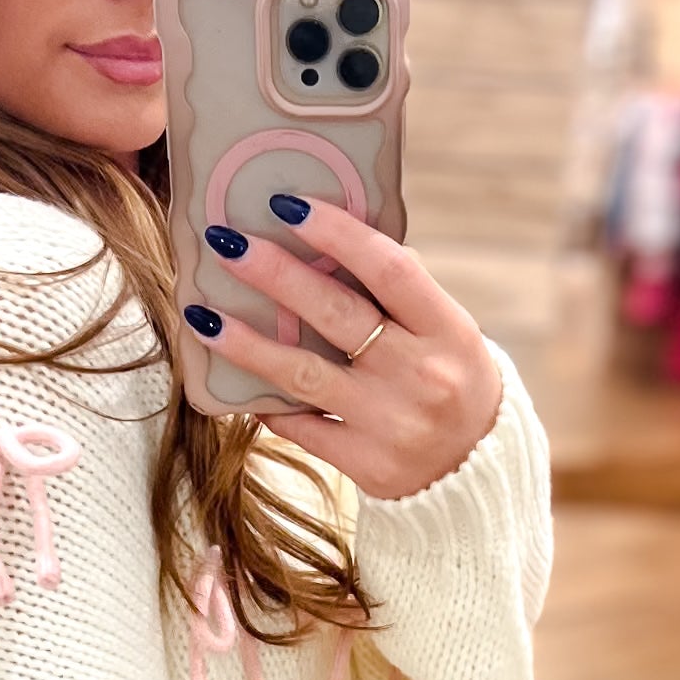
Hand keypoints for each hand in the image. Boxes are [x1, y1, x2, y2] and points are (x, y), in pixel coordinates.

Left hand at [183, 195, 502, 499]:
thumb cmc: (453, 381)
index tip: (287, 206)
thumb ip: (401, 293)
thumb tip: (331, 240)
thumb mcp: (449, 331)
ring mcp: (390, 423)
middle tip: (227, 242)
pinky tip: (234, 381)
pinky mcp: (366, 463)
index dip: (336, 233)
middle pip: (335, 314)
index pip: (388, 268)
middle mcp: (420, 375)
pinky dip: (267, 402)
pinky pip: (301, 427)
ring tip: (202, 315)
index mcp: (448, 330)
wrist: (477, 473)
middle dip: (275, 274)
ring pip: (303, 374)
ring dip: (247, 342)